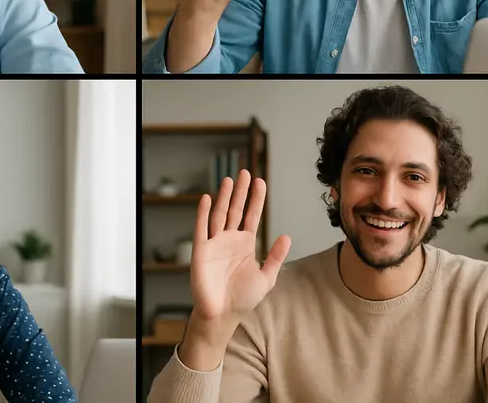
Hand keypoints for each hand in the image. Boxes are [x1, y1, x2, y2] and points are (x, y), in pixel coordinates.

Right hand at [190, 170, 290, 324]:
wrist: (223, 315)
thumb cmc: (243, 298)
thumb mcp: (266, 277)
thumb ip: (275, 257)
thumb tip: (286, 236)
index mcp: (245, 243)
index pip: (252, 215)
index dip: (256, 199)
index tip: (260, 182)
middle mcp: (230, 239)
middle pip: (236, 210)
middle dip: (240, 192)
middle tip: (244, 172)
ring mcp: (215, 243)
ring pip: (220, 215)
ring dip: (224, 197)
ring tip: (229, 180)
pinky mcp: (201, 251)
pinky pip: (202, 228)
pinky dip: (203, 213)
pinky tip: (207, 199)